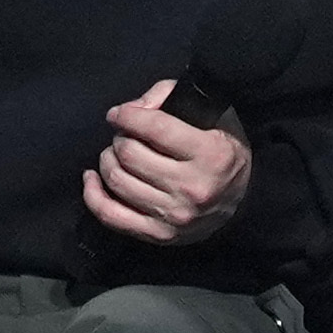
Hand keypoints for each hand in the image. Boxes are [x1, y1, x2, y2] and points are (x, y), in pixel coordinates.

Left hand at [80, 78, 252, 248]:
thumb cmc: (222, 150)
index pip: (155, 128)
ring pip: (117, 180)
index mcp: (211, 154)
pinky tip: (91, 178)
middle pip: (130, 154)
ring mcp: (174, 215)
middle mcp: (193, 187)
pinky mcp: (158, 235)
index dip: (128, 115)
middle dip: (120, 138)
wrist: (241, 201)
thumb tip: (131, 109)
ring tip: (116, 153)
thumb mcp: (212, 114)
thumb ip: (168, 97)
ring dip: (108, 160)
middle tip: (125, 135)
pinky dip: (93, 194)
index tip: (118, 113)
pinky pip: (111, 215)